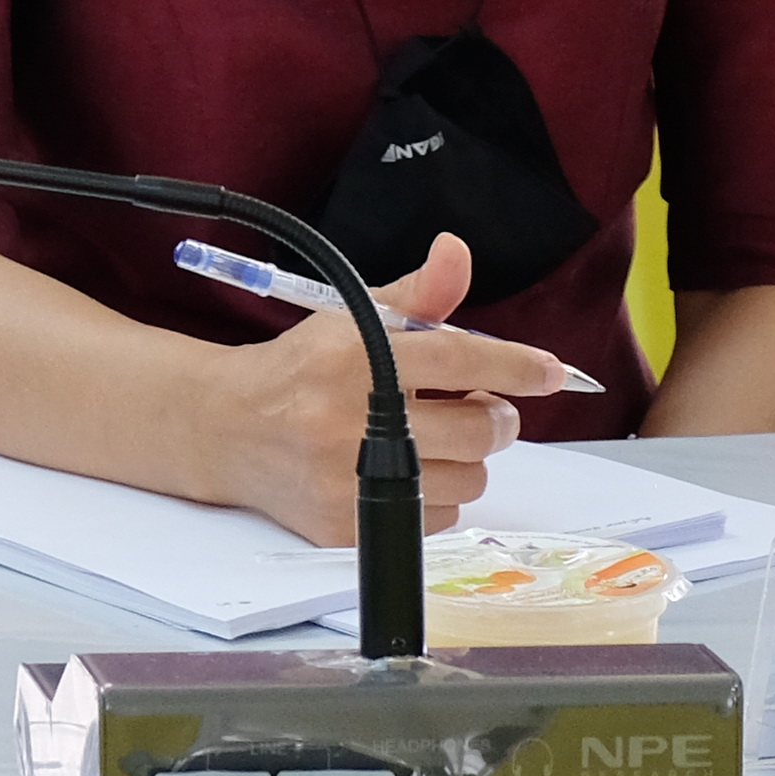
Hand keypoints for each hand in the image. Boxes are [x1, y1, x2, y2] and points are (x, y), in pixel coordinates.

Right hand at [196, 232, 573, 543]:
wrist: (225, 427)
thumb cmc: (300, 369)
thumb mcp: (351, 320)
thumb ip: (417, 294)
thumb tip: (457, 251)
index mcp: (355, 357)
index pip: (461, 358)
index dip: (516, 365)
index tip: (549, 372)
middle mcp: (351, 418)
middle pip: (480, 430)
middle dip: (491, 417)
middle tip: (471, 407)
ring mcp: (349, 477)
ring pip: (468, 479)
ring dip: (461, 460)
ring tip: (426, 440)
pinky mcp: (347, 524)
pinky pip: (438, 518)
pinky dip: (433, 496)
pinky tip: (401, 472)